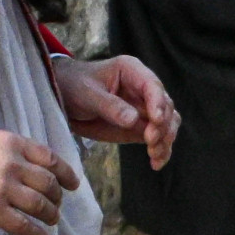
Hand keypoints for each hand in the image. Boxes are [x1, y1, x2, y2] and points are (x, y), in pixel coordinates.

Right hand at [0, 132, 82, 234]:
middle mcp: (10, 163)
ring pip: (42, 206)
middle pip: (50, 184)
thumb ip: (12, 155)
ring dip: (50, 216)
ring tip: (48, 220)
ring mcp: (2, 187)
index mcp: (9, 143)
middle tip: (54, 207)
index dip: (66, 174)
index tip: (72, 185)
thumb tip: (40, 173)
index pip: (51, 158)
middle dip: (57, 198)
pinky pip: (27, 227)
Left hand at [50, 54, 177, 167]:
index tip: (156, 121)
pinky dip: (161, 151)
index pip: (153, 86)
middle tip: (150, 141)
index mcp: (132, 72)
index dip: (158, 103)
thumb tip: (133, 120)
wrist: (65, 100)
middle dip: (162, 126)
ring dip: (165, 140)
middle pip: (166, 107)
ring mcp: (146, 110)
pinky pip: (160, 139)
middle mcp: (144, 90)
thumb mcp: (87, 93)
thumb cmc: (74, 87)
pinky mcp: (143, 127)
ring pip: (168, 124)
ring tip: (154, 155)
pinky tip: (156, 163)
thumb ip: (110, 106)